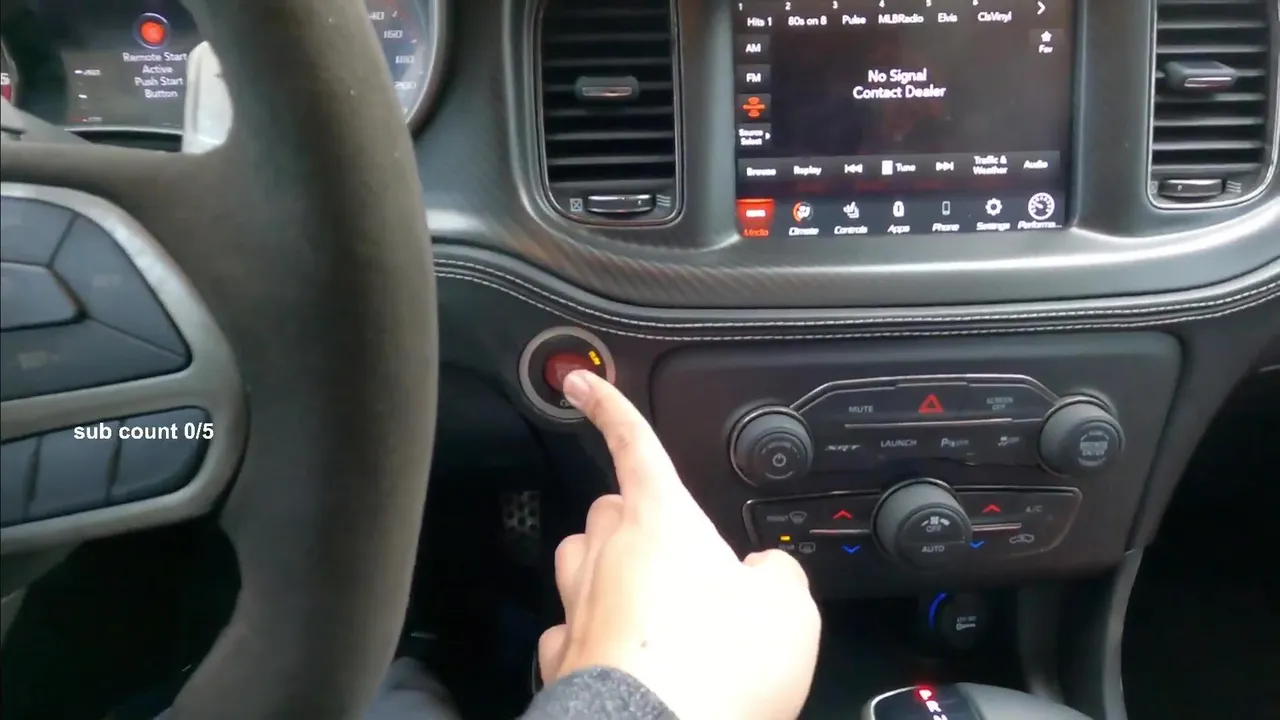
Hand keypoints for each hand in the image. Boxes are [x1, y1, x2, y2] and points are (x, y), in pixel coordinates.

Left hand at [538, 370, 820, 719]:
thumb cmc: (716, 670)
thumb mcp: (790, 612)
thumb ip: (779, 577)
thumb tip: (766, 574)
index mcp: (662, 521)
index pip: (632, 444)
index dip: (607, 406)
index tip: (580, 381)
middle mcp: (609, 554)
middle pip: (608, 510)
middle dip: (637, 520)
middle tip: (683, 559)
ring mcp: (578, 606)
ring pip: (579, 562)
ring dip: (608, 570)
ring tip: (654, 606)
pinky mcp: (563, 659)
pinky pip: (571, 629)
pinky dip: (594, 635)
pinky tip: (626, 657)